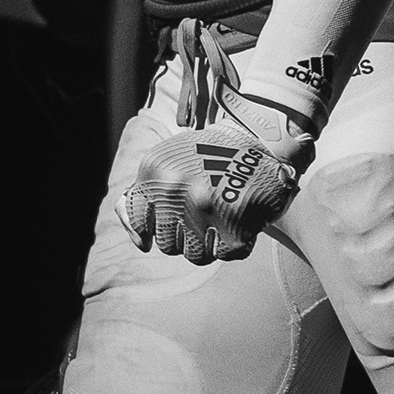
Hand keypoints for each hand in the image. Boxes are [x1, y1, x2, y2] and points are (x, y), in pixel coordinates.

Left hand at [116, 87, 312, 264]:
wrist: (254, 138)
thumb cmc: (203, 155)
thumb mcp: (163, 162)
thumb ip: (140, 198)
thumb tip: (140, 243)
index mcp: (154, 173)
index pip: (139, 223)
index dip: (151, 228)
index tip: (163, 224)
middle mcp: (176, 193)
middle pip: (167, 244)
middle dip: (180, 235)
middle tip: (196, 216)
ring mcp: (205, 213)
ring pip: (194, 255)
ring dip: (204, 242)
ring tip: (215, 219)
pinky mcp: (234, 233)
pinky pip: (222, 255)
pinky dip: (230, 242)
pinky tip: (236, 220)